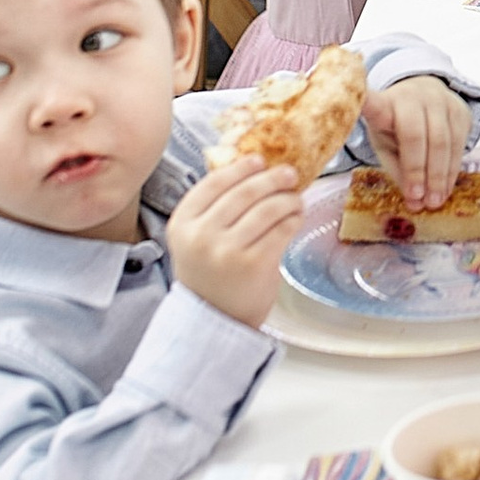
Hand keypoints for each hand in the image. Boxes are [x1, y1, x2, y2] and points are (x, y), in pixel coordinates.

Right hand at [166, 155, 303, 329]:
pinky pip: (281, 229)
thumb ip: (214, 209)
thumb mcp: (197, 239)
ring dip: (288, 198)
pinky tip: (296, 217)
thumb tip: (252, 170)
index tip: (258, 160)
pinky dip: (294, 218)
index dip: (241, 168)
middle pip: (245, 192)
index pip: (214, 182)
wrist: (214, 319)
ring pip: (267, 208)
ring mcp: (227, 250)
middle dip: (272, 178)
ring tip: (295, 198)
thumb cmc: (209, 275)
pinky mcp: (255, 264)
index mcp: (182, 224)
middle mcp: (201, 235)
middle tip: (289, 174)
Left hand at [361, 75, 468, 213]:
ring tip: (434, 201)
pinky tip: (445, 188)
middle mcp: (411, 98)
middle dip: (418, 170)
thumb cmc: (398, 126)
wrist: (425, 96)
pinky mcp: (460, 110)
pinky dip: (452, 171)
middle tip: (420, 200)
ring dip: (439, 176)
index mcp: (384, 105)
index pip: (374, 105)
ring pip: (442, 141)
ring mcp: (439, 101)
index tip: (354, 102)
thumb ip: (397, 171)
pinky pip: (459, 144)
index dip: (366, 104)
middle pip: (415, 135)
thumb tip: (415, 203)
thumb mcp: (387, 145)